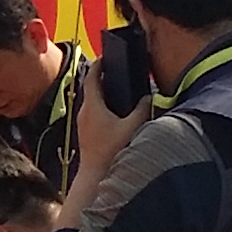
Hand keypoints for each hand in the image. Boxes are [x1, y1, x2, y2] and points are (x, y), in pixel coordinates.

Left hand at [72, 57, 138, 174]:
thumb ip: (142, 110)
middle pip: (91, 87)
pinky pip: (92, 111)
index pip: (91, 78)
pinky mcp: (86, 131)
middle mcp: (84, 111)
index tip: (106, 56)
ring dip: (102, 92)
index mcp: (92, 106)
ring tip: (117, 87)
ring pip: (91, 100)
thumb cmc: (111, 151)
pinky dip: (101, 104)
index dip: (98, 65)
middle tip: (115, 69)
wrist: (95, 174)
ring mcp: (83, 122)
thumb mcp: (132, 127)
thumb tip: (149, 97)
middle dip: (102, 77)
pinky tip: (114, 110)